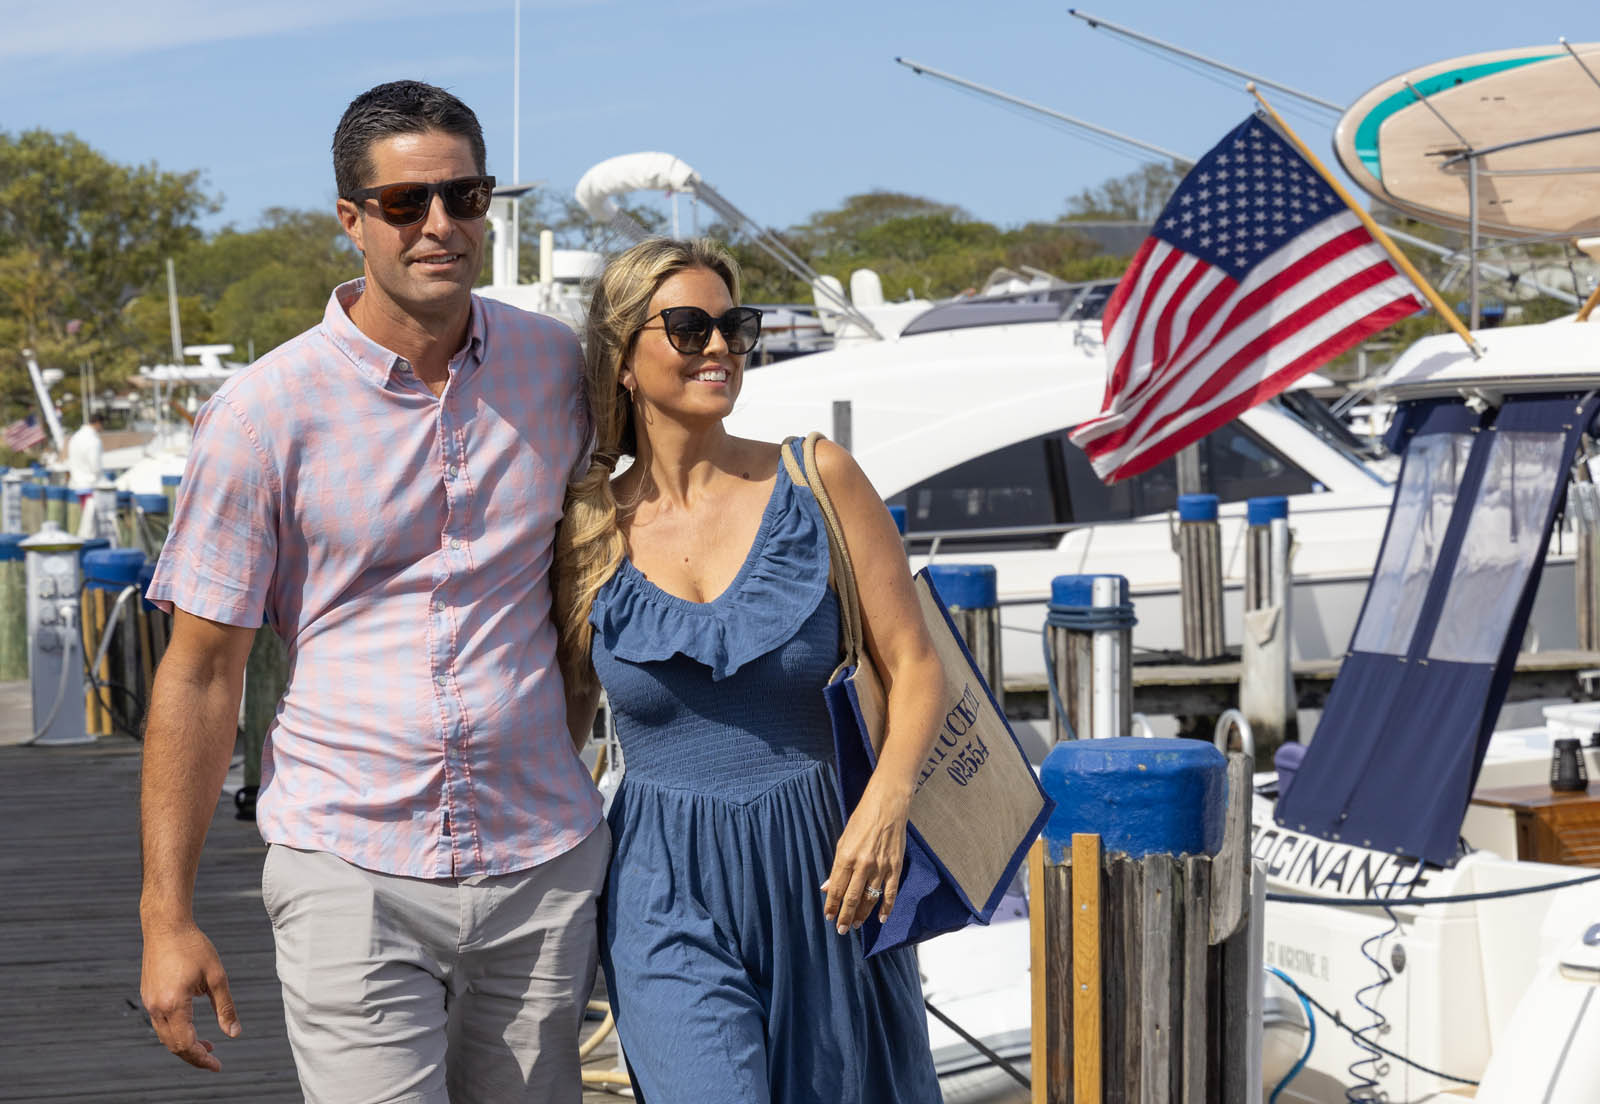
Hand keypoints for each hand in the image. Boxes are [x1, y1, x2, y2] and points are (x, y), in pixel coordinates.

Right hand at [140, 919, 239, 1070]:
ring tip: (207, 1044)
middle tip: (214, 1058)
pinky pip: (160, 1023)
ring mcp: (149, 1002)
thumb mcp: (217, 976)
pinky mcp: (148, 996)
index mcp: (174, 1004)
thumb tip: (234, 1034)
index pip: (186, 1044)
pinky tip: (191, 1026)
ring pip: (165, 1036)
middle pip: (173, 1045)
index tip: (218, 1065)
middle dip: (194, 1056)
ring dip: (184, 1045)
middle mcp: (157, 1007)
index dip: (202, 1059)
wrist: (166, 926)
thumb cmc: (194, 947)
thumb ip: (225, 1007)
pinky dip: (175, 1032)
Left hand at [821, 783, 909, 933]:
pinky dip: (887, 907)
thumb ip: (836, 867)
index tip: (828, 917)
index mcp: (846, 857)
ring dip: (863, 915)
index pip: (837, 888)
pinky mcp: (895, 867)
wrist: (887, 806)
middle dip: (845, 916)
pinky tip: (881, 918)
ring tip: (856, 925)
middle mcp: (863, 865)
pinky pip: (890, 893)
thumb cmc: (861, 821)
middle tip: (841, 930)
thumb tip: (826, 887)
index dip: (832, 905)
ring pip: (870, 899)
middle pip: (852, 898)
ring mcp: (881, 867)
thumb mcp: (843, 841)